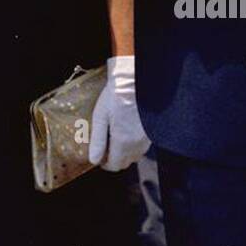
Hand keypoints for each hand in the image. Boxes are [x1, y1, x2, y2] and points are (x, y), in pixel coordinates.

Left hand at [89, 56, 149, 170]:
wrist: (134, 81)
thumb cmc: (116, 95)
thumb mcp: (100, 117)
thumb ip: (98, 140)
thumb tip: (94, 159)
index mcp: (123, 141)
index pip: (114, 165)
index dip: (105, 163)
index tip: (99, 156)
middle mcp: (137, 144)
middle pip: (125, 163)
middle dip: (114, 159)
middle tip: (105, 147)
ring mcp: (146, 138)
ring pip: (134, 156)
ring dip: (124, 153)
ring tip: (115, 138)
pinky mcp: (152, 131)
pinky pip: (142, 146)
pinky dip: (133, 145)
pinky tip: (126, 131)